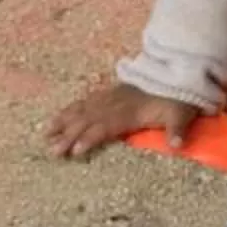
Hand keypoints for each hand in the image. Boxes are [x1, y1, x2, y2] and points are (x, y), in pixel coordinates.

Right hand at [46, 81, 204, 159]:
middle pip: (87, 120)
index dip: (90, 138)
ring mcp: (108, 98)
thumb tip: (178, 145)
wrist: (174, 75)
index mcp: (130, 112)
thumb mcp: (182, 114)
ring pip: (81, 110)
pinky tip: (57, 118)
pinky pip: (83, 102)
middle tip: (52, 151)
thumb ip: (178, 129)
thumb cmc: (177, 100)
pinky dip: (68, 110)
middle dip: (68, 135)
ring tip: (45, 134)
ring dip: (63, 122)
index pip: (106, 126)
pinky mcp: (106, 94)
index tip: (75, 151)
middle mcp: (114, 105)